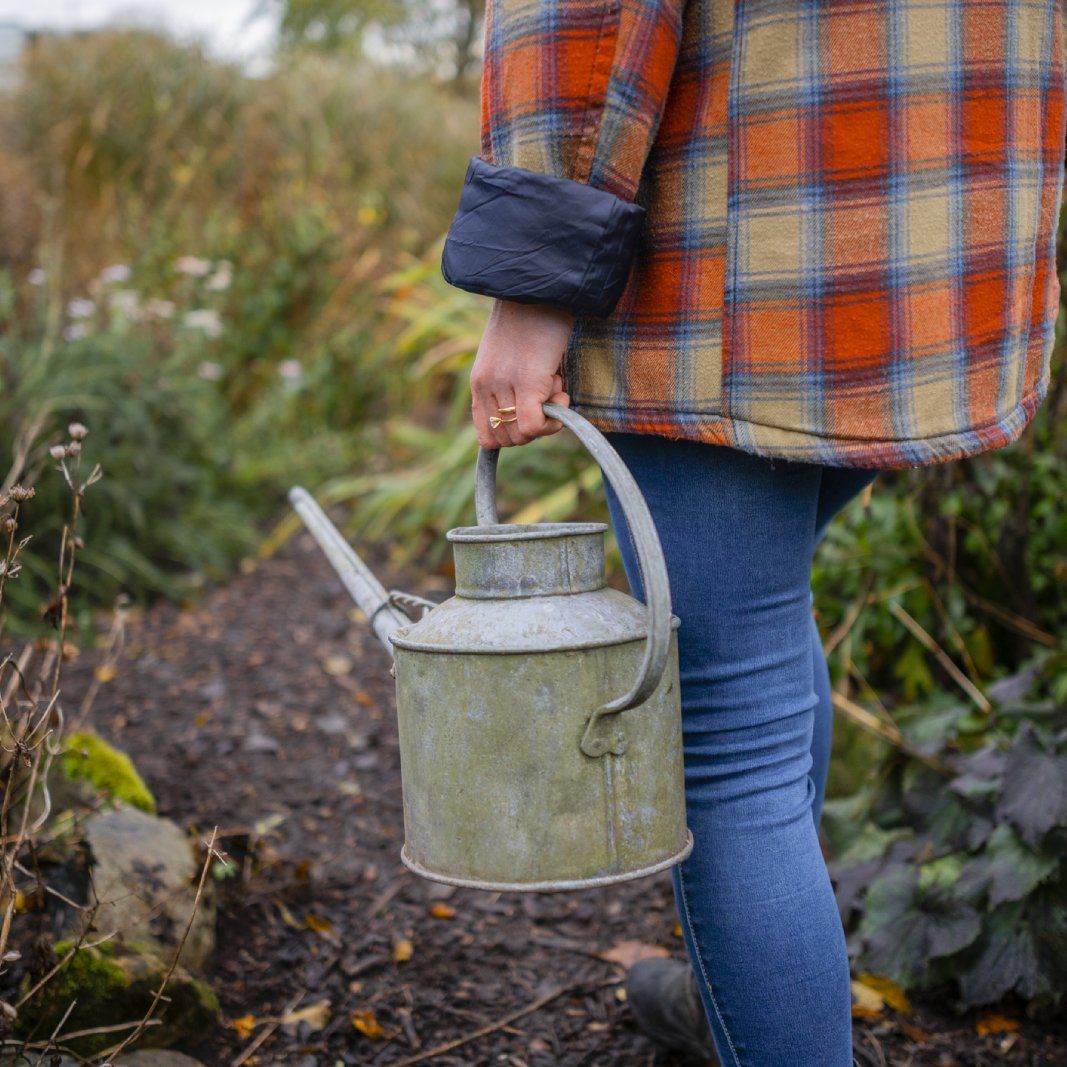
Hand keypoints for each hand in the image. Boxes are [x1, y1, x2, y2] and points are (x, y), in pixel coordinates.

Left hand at [470, 299, 574, 448]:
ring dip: (545, 420)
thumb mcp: (511, 355)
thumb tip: (535, 412)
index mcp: (479, 382)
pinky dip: (552, 422)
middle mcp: (486, 386)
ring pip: (521, 435)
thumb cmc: (533, 318)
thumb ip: (511, 384)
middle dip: (532, 428)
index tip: (532, 413)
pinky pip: (533, 426)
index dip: (514, 433)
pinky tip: (562, 395)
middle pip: (506, 440)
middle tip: (547, 398)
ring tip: (554, 386)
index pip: (486, 435)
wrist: (540, 286)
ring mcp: (505, 385)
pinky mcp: (527, 381)